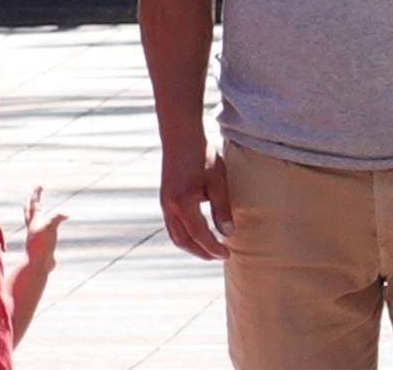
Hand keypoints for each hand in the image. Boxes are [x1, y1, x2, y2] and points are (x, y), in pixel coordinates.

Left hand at [24, 186, 66, 273]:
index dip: (37, 192)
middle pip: (30, 209)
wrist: (37, 266)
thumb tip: (67, 213)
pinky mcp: (43, 243)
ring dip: (37, 212)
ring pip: (35, 220)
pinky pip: (44, 231)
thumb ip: (57, 218)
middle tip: (34, 191)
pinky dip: (46, 226)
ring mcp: (37, 235)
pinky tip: (50, 229)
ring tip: (40, 208)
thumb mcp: (50, 228)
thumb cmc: (41, 246)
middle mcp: (34, 226)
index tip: (40, 183)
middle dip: (32, 199)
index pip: (34, 203)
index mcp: (34, 220)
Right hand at [159, 141, 231, 260]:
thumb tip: (227, 233)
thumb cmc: (202, 155)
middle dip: (201, 252)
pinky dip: (184, 236)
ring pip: (175, 235)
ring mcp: (164, 204)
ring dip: (191, 246)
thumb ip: (221, 208)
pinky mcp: (164, 199)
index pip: (199, 235)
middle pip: (183, 241)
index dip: (213, 247)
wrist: (180, 136)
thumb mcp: (217, 180)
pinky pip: (172, 226)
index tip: (227, 254)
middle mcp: (170, 207)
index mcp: (183, 203)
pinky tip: (197, 233)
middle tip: (219, 256)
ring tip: (209, 249)